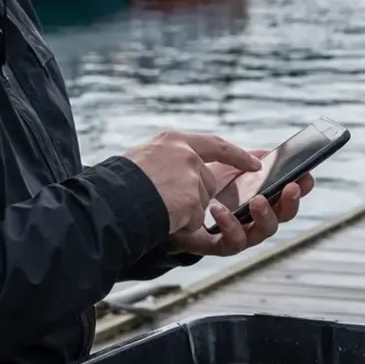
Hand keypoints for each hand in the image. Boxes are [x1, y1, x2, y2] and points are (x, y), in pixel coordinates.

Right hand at [124, 132, 260, 234]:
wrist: (108, 202)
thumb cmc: (118, 184)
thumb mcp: (144, 158)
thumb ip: (168, 158)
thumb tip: (190, 169)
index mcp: (173, 140)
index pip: (214, 144)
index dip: (236, 154)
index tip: (255, 162)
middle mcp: (185, 154)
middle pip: (207, 181)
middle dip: (193, 195)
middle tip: (165, 199)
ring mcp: (190, 176)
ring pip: (202, 202)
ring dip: (183, 210)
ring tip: (157, 206)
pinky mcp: (192, 199)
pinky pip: (194, 218)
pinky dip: (179, 223)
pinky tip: (162, 216)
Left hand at [168, 150, 316, 258]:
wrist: (160, 204)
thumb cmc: (191, 184)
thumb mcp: (216, 164)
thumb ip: (238, 156)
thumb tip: (264, 154)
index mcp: (256, 196)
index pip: (285, 195)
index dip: (301, 187)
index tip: (308, 176)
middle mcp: (251, 218)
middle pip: (282, 216)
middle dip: (290, 203)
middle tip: (290, 188)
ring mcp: (237, 234)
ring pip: (263, 233)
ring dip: (265, 216)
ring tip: (257, 200)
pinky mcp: (218, 246)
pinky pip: (233, 242)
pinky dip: (230, 225)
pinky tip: (220, 209)